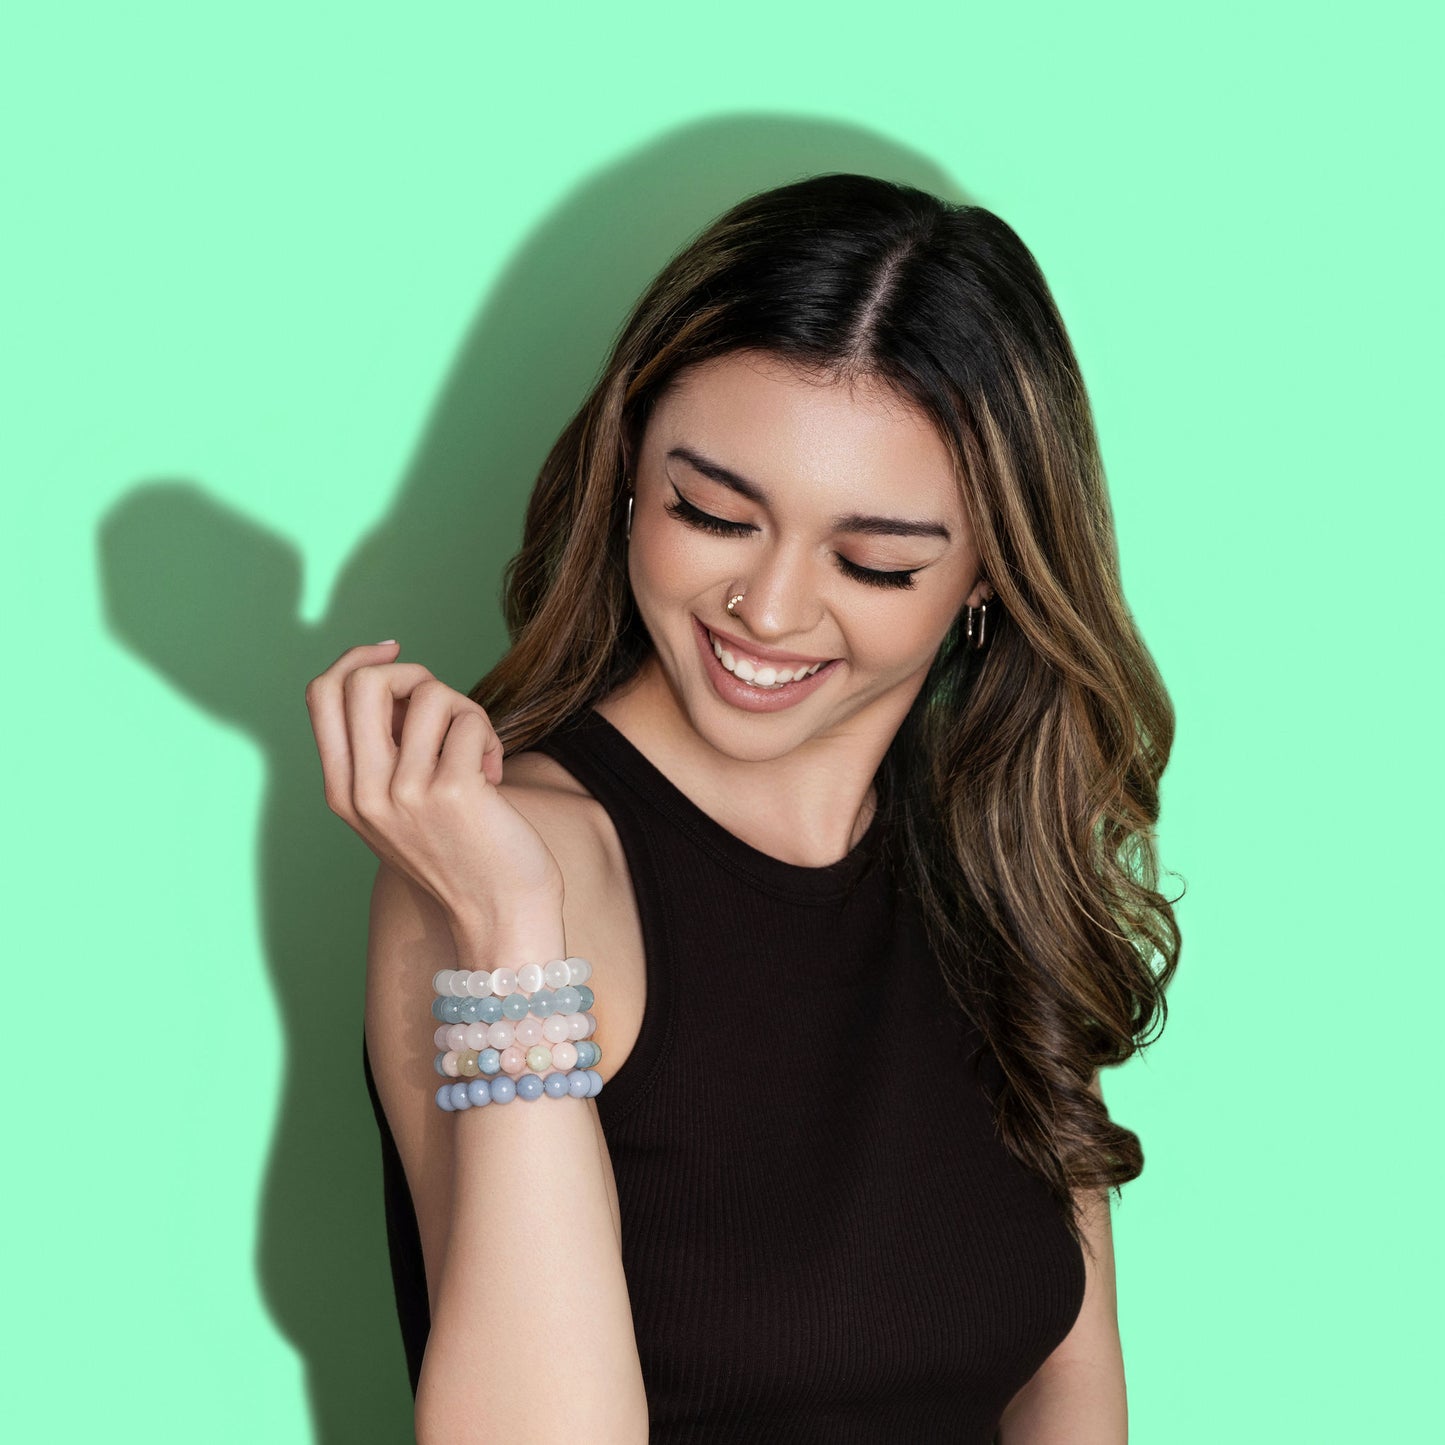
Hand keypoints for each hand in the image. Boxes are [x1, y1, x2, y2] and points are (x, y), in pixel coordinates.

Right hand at [304, 642, 564, 924]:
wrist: (500, 917)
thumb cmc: (463, 854)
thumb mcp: (400, 810)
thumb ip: (385, 754)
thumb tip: (398, 680)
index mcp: (343, 793)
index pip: (321, 695)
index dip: (357, 659)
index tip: (395, 652)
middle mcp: (364, 794)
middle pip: (364, 681)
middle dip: (413, 673)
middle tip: (446, 707)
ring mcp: (404, 794)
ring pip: (429, 693)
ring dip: (466, 712)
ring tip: (478, 754)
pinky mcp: (451, 792)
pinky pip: (468, 721)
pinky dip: (488, 737)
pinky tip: (494, 775)